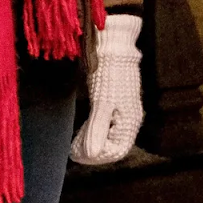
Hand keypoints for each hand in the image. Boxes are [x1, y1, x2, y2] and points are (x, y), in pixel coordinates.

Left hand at [70, 15, 143, 164]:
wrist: (114, 44)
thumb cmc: (110, 73)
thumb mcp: (102, 103)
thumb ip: (97, 129)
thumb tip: (91, 155)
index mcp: (129, 120)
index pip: (117, 149)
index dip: (98, 157)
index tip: (79, 157)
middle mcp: (127, 117)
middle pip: (111, 143)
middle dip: (92, 150)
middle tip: (73, 153)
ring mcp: (120, 109)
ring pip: (107, 133)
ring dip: (91, 141)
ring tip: (74, 146)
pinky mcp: (112, 100)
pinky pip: (104, 122)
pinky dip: (92, 129)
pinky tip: (81, 131)